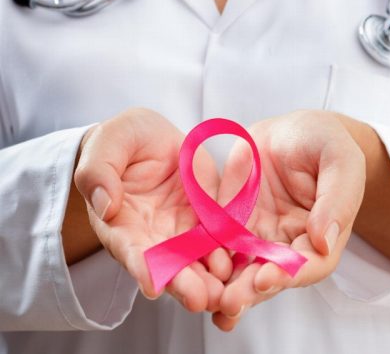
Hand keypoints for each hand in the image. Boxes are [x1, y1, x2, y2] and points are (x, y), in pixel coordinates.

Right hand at [73, 108, 232, 311]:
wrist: (150, 138)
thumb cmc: (120, 142)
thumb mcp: (107, 144)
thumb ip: (98, 172)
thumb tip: (104, 205)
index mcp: (120, 222)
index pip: (130, 249)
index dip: (141, 267)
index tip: (152, 284)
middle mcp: (152, 236)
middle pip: (168, 266)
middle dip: (184, 284)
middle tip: (200, 300)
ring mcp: (183, 231)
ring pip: (198, 261)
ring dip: (211, 279)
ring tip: (224, 292)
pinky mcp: (209, 219)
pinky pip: (222, 239)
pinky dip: (231, 253)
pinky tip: (243, 263)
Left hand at [211, 110, 365, 330]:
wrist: (294, 130)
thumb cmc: (326, 142)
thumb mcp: (340, 160)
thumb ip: (337, 198)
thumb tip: (323, 240)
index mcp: (323, 234)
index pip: (311, 264)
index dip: (290, 274)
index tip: (268, 278)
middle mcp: (289, 243)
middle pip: (272, 275)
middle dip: (250, 290)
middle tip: (230, 300)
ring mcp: (258, 236)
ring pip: (241, 270)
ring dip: (226, 288)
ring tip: (209, 302)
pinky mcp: (231, 223)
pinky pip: (215, 245)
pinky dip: (202, 263)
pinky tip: (186, 276)